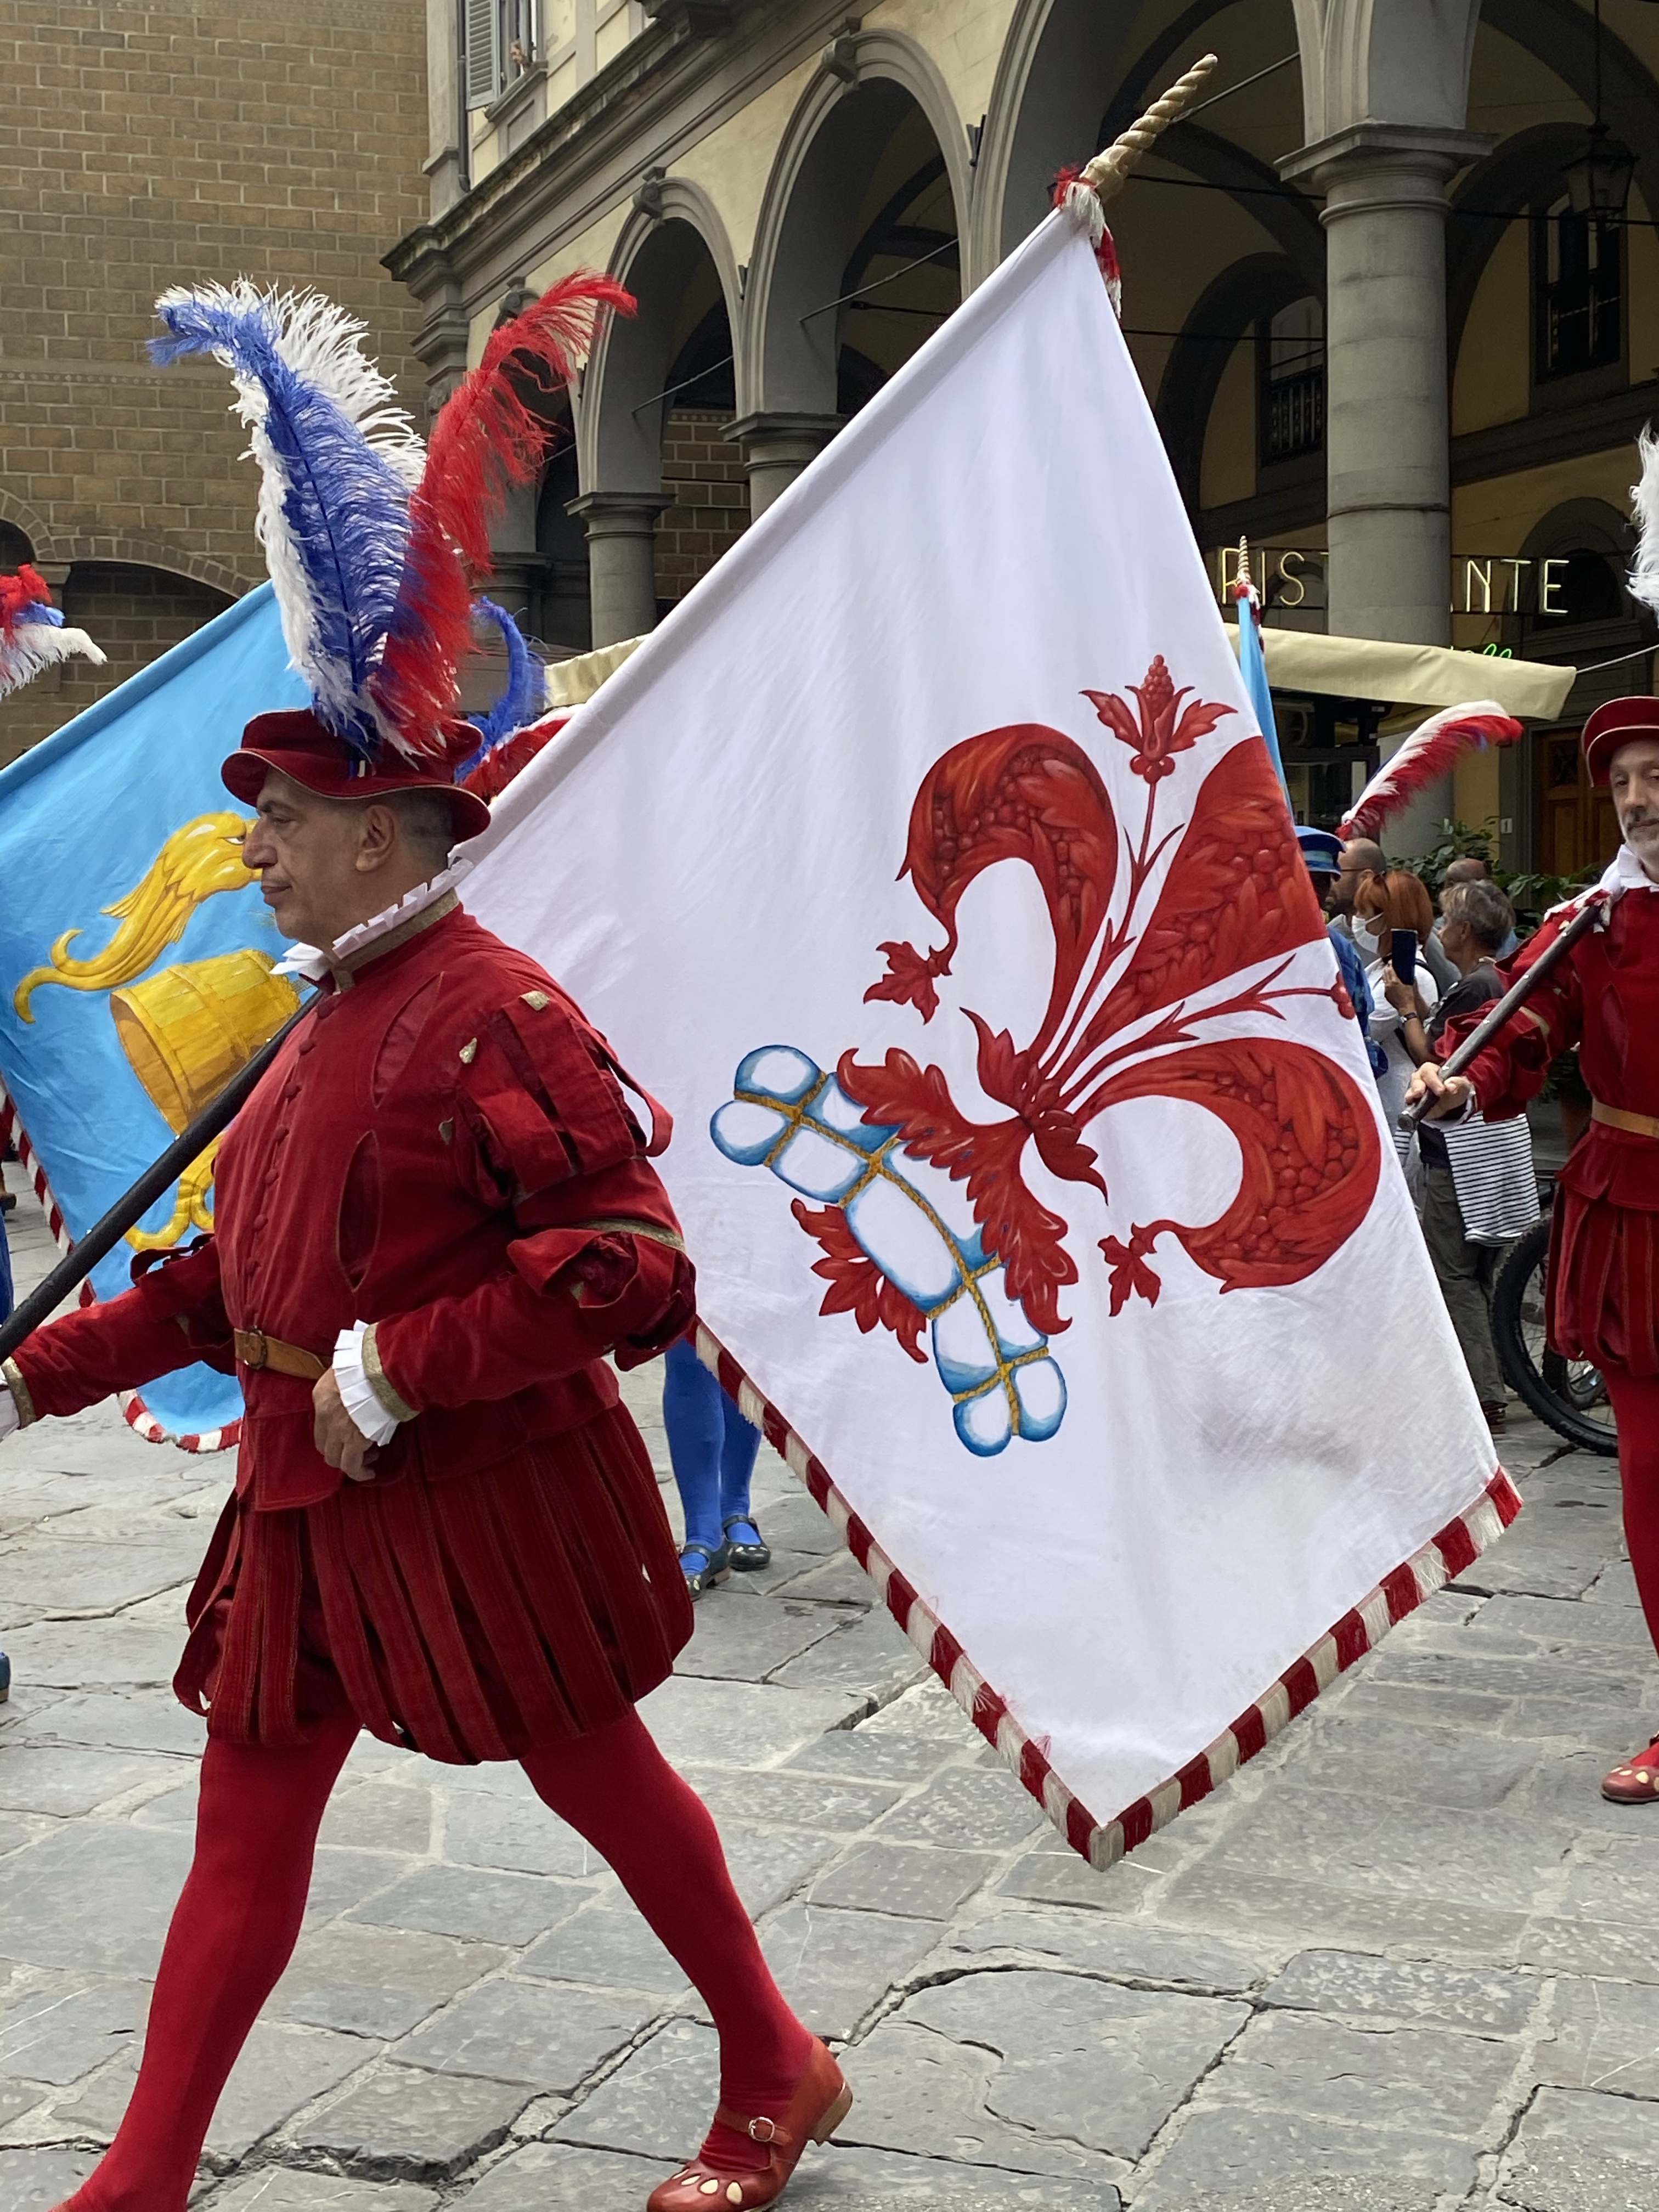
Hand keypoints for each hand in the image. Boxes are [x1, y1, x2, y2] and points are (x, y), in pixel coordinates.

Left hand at [312, 1366, 378, 1481]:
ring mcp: (338, 1430)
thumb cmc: (371, 1364)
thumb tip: (359, 1395)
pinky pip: (352, 1466)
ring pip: (335, 1459)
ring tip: (367, 1460)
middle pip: (323, 1445)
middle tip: (357, 1449)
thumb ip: (347, 1386)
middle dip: (339, 1451)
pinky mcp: (355, 1441)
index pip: (320, 1424)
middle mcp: (325, 1416)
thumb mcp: (349, 1371)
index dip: (333, 1434)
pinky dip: (359, 1473)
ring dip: (349, 1463)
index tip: (347, 1435)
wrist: (382, 1367)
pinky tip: (369, 1473)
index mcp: (321, 1396)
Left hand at [1380, 963, 1421, 1017]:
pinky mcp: (1386, 994)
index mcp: (1394, 981)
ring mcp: (1386, 990)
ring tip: (1390, 972)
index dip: (1390, 964)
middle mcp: (1388, 984)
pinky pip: (1385, 985)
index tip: (1392, 961)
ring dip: (1386, 974)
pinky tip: (1390, 982)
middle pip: (1385, 972)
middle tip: (1390, 965)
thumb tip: (1409, 972)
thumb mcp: (1411, 985)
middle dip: (1387, 967)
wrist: (1406, 1008)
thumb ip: (1409, 977)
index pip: (1390, 969)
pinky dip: (1387, 982)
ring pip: (1384, 978)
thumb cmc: (1409, 997)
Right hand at [1404, 1063, 1473, 1121]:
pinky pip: (1409, 1100)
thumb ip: (1458, 1082)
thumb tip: (1449, 1084)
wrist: (1453, 1105)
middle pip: (1416, 1078)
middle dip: (1418, 1085)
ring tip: (1415, 1096)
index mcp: (1433, 1070)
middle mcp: (1422, 1078)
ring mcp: (1416, 1089)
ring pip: (1411, 1088)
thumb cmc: (1456, 1090)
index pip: (1428, 1070)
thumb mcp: (1462, 1084)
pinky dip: (1410, 1101)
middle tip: (1421, 1092)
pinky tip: (1410, 1102)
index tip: (1441, 1090)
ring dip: (1412, 1092)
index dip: (1433, 1080)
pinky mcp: (1414, 1101)